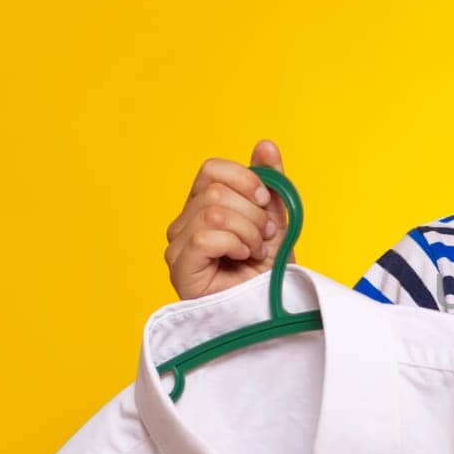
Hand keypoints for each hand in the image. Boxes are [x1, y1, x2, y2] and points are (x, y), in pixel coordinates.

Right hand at [163, 140, 291, 299]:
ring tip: (254, 252)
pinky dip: (234, 246)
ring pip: (214, 212)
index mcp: (202, 206)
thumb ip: (270, 182)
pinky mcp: (179, 267)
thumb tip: (265, 144)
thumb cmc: (269, 270)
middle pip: (216, 191)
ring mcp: (177, 245)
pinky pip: (206, 238)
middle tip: (264, 239)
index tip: (266, 203)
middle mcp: (183, 223)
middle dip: (254, 215)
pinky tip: (241, 260)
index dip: (246, 179)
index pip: (212, 169)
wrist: (271, 309)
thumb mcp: (276, 218)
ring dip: (248, 233)